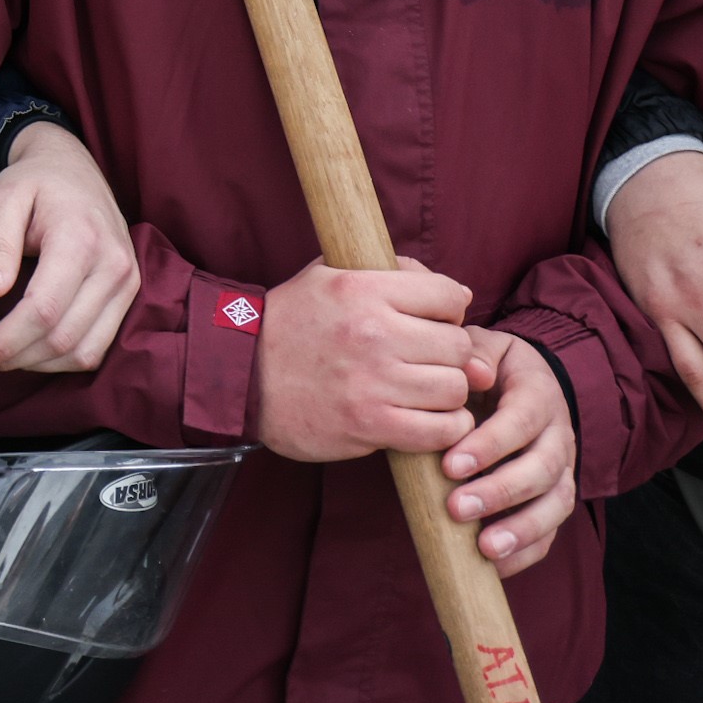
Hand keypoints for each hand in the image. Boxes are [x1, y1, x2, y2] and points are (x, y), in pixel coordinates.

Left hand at [0, 122, 140, 374]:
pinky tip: (30, 350)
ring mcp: (126, 281)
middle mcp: (113, 264)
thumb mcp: (4, 198)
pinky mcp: (128, 292)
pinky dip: (62, 359)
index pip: (43, 310)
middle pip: (62, 338)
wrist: (72, 164)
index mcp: (80, 239)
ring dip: (36, 364)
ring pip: (83, 351)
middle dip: (13, 357)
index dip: (5, 341)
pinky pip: (98, 345)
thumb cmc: (36, 180)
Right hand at [248, 255, 478, 465]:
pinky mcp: (369, 425)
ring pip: (455, 388)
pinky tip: (428, 420)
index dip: (449, 310)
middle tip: (428, 361)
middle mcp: (371, 333)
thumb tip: (461, 296)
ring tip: (427, 391)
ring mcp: (372, 382)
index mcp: (361, 289)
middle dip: (450, 354)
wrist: (241, 375)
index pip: (447, 295)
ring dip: (447, 393)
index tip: (434, 322)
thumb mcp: (330, 275)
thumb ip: (393, 272)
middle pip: (457, 346)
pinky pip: (439, 430)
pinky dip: (444, 429)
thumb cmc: (292, 323)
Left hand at [439, 328, 580, 575]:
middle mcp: (559, 432)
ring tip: (485, 548)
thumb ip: (471, 355)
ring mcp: (563, 468)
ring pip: (556, 502)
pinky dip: (528, 551)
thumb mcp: (480, 347)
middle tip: (457, 509)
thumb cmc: (487, 367)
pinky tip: (496, 567)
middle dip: (501, 491)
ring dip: (522, 528)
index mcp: (538, 392)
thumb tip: (473, 372)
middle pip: (543, 468)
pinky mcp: (556, 496)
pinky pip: (553, 530)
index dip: (490, 445)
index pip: (522, 420)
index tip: (450, 465)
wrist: (521, 380)